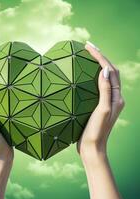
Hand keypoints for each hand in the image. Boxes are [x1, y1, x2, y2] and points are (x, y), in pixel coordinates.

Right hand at [77, 41, 124, 156]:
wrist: (92, 147)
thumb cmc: (96, 131)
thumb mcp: (102, 109)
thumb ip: (105, 90)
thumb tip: (105, 70)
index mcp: (117, 97)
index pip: (110, 71)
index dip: (101, 57)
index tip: (90, 46)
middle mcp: (114, 97)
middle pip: (109, 72)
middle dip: (100, 57)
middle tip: (88, 46)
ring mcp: (106, 100)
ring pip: (104, 78)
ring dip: (97, 65)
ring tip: (88, 56)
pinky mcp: (98, 104)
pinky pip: (98, 85)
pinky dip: (93, 76)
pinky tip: (86, 74)